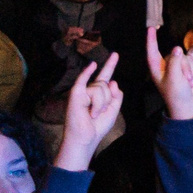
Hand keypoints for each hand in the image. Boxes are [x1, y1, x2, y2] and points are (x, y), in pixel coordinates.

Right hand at [56, 52, 124, 167]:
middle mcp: (90, 90)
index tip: (115, 54)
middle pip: (106, 85)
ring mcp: (82, 91)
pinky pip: (83, 81)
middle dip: (107, 100)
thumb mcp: (113, 110)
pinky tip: (93, 65)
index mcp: (99, 94)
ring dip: (100, 104)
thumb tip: (112, 81)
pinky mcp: (75, 94)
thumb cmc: (98, 126)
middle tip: (97, 114)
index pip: (106, 77)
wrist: (86, 138)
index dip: (110, 65)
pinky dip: (87, 72)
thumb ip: (116, 95)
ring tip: (91, 114)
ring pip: (100, 88)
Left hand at [146, 28, 192, 121]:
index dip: (151, 40)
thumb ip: (175, 62)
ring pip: (185, 56)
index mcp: (157, 69)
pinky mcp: (190, 66)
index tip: (151, 28)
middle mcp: (167, 65)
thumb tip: (177, 48)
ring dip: (191, 69)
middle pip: (175, 54)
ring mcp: (179, 65)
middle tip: (186, 81)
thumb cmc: (176, 95)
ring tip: (190, 82)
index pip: (152, 51)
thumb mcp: (173, 79)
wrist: (189, 106)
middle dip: (183, 66)